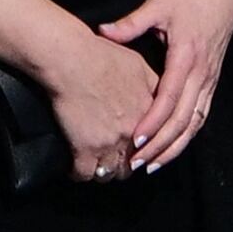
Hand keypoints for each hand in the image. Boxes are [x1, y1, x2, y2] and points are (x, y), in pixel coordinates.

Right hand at [45, 31, 158, 182]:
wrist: (72, 61)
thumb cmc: (103, 57)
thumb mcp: (142, 67)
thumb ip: (155, 87)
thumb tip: (161, 97)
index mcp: (150, 114)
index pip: (156, 143)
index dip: (146, 150)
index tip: (136, 151)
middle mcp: (135, 132)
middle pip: (134, 164)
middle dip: (125, 165)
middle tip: (116, 161)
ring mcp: (110, 142)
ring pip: (110, 173)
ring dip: (104, 172)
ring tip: (96, 165)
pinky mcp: (84, 148)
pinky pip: (85, 174)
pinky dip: (79, 174)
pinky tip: (75, 168)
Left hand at [97, 0, 232, 172]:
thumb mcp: (159, 5)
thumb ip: (131, 22)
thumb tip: (103, 31)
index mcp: (187, 56)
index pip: (169, 97)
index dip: (153, 121)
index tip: (135, 138)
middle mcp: (201, 74)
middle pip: (183, 119)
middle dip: (161, 144)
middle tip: (137, 162)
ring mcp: (209, 80)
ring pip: (195, 122)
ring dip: (175, 146)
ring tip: (153, 165)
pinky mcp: (211, 82)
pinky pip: (200, 115)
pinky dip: (186, 136)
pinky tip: (172, 148)